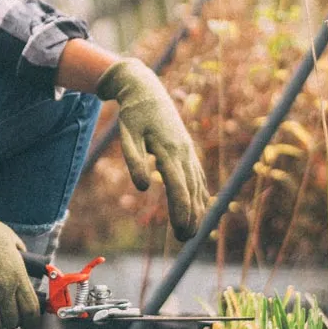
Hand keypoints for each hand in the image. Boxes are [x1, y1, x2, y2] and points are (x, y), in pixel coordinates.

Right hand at [0, 169, 40, 328]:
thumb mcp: (8, 237)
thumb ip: (18, 250)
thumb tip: (24, 255)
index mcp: (18, 274)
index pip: (31, 307)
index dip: (32, 320)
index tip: (31, 324)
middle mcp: (5, 288)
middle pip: (14, 319)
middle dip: (13, 324)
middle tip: (10, 322)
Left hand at [98, 57, 210, 242]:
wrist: (146, 88)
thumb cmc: (133, 113)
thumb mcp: (127, 134)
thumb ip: (134, 160)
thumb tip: (144, 187)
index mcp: (168, 150)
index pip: (179, 188)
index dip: (181, 211)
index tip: (181, 231)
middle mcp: (183, 152)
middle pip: (191, 190)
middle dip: (191, 216)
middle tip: (185, 240)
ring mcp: (188, 150)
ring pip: (197, 184)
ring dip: (197, 208)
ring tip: (192, 231)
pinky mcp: (187, 149)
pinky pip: (197, 175)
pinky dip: (200, 193)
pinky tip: (200, 207)